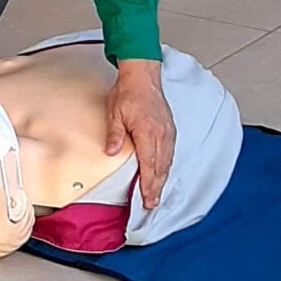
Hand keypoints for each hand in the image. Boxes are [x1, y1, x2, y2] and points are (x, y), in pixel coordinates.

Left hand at [106, 60, 174, 209]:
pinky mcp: (169, 129)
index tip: (146, 199)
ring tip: (156, 194)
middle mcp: (161, 134)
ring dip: (162, 179)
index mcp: (147, 132)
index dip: (148, 184)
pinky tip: (162, 173)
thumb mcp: (114, 113)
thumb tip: (111, 152)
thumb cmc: (128, 92)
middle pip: (160, 167)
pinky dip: (166, 166)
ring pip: (167, 161)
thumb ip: (114, 134)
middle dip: (156, 188)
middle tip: (151, 204)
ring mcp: (167, 132)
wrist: (143, 76)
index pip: (148, 165)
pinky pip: (170, 152)